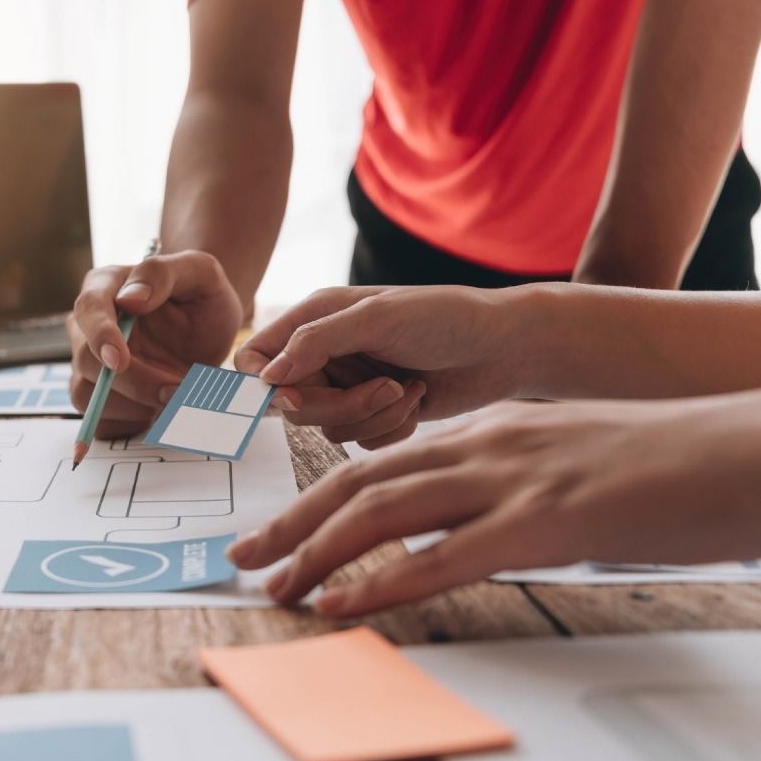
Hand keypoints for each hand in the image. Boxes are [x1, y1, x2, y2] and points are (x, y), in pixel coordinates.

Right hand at [66, 251, 245, 438]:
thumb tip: (129, 299)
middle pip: (87, 361)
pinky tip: (160, 409)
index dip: (100, 336)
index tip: (119, 361)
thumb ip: (162, 274)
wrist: (209, 328)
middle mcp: (88, 327)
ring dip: (134, 407)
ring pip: (88, 397)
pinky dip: (133, 424)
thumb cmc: (201, 295)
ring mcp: (90, 366)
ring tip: (175, 396)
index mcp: (104, 287)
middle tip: (176, 389)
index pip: (89, 310)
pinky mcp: (102, 398)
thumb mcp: (199, 272)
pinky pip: (102, 423)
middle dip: (132, 383)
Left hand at [227, 390, 760, 616]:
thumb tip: (486, 526)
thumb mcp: (583, 464)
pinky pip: (442, 556)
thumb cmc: (686, 466)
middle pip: (363, 479)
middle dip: (294, 521)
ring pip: (384, 510)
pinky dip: (380, 581)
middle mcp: (492, 443)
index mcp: (498, 428)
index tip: (280, 529)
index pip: (388, 460)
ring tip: (271, 585)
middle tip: (243, 556)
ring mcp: (517, 478)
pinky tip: (340, 601)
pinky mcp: (548, 521)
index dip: (323, 496)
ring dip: (316, 552)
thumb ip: (526, 486)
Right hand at [233, 285, 532, 446]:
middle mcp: (325, 354)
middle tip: (384, 386)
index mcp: (315, 320)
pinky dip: (392, 429)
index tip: (296, 399)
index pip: (255, 361)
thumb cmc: (447, 317)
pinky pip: (360, 443)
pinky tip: (418, 399)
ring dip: (373, 416)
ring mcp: (349, 386)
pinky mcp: (375, 415)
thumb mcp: (378, 317)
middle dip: (341, 405)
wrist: (506, 348)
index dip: (267, 387)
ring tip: (408, 388)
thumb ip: (316, 342)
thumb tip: (266, 376)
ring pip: (328, 429)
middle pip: (292, 406)